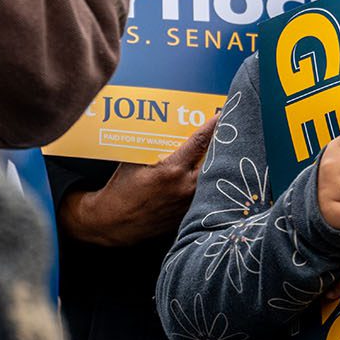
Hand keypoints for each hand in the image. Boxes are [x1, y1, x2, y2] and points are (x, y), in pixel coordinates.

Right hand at [60, 117, 217, 246]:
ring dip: (215, 167)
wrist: (114, 224)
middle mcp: (185, 188)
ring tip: (220, 155)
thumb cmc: (120, 191)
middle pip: (214, 161)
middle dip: (220, 146)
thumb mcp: (132, 162)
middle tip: (226, 134)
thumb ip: (150, 146)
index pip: (199, 142)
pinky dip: (207, 185)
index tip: (222, 115)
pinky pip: (204, 196)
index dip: (212, 126)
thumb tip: (160, 127)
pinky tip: (207, 179)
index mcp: (171, 170)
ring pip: (212, 180)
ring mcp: (188, 204)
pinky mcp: (187, 216)